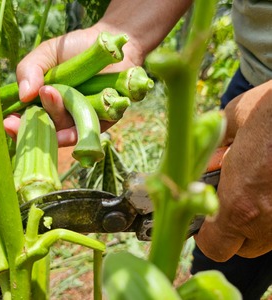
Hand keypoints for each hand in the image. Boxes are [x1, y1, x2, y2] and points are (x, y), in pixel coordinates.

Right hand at [3, 26, 141, 145]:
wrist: (109, 45)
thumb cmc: (75, 49)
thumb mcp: (46, 55)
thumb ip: (30, 70)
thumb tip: (24, 95)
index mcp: (45, 103)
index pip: (29, 121)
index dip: (18, 126)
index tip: (9, 122)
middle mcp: (62, 116)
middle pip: (47, 128)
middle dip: (37, 121)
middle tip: (39, 96)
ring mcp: (81, 120)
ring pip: (65, 131)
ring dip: (57, 116)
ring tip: (51, 93)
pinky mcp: (102, 123)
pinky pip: (88, 133)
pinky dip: (77, 133)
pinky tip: (67, 130)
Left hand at [195, 80, 271, 260]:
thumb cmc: (269, 113)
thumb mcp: (230, 124)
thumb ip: (213, 145)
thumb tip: (205, 150)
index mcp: (238, 203)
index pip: (214, 247)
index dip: (205, 236)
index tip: (204, 222)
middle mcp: (268, 222)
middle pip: (243, 248)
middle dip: (231, 229)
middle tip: (229, 201)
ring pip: (267, 239)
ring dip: (256, 222)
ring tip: (255, 189)